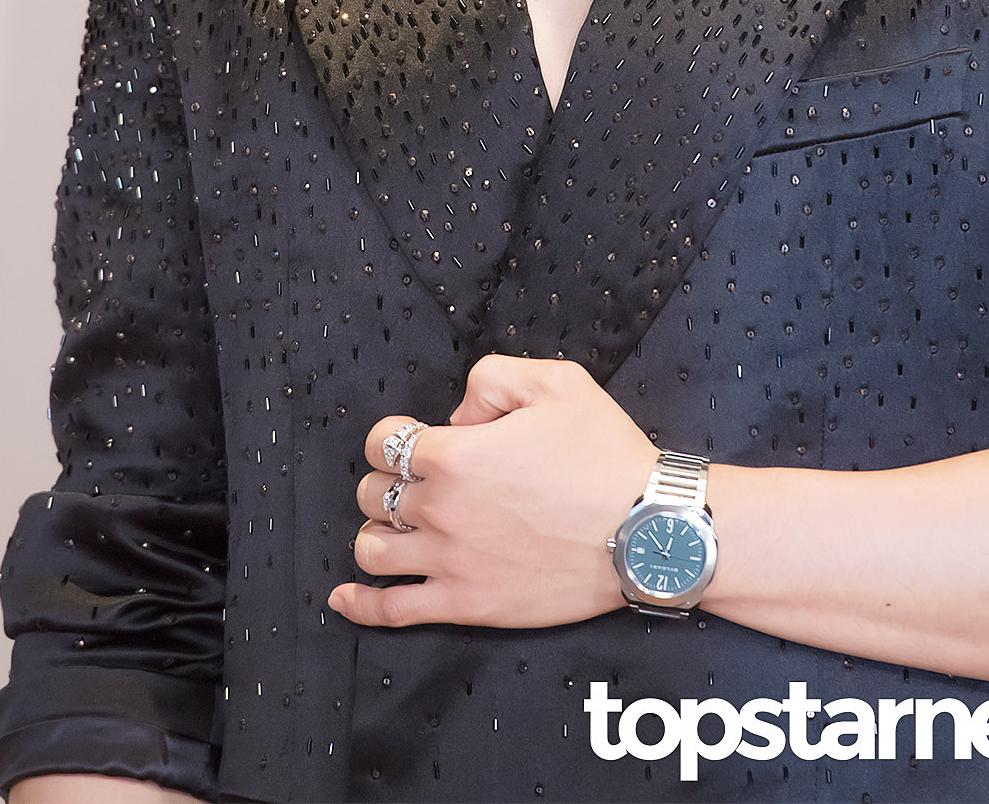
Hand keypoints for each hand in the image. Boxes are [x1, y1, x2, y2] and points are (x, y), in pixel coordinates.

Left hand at [328, 353, 656, 629]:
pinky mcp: (467, 605)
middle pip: (373, 494)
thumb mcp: (556, 382)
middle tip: (419, 481)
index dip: (395, 435)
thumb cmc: (605, 455)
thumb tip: (456, 416)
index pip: (384, 442)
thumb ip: (491, 378)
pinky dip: (359, 604)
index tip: (416, 439)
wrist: (645, 530)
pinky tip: (344, 597)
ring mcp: (450, 563)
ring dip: (377, 532)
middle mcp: (442, 510)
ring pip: (373, 549)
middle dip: (388, 480)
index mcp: (456, 455)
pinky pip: (392, 611)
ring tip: (400, 526)